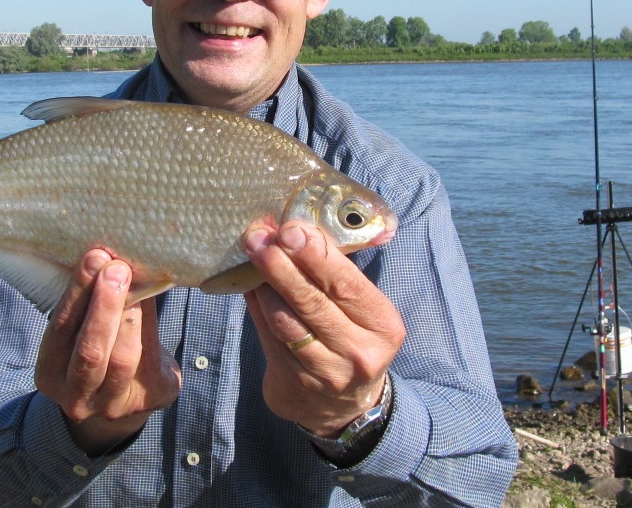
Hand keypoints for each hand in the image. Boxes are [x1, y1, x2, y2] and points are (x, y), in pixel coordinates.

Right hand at [35, 249, 181, 454]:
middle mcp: (77, 398)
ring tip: (139, 280)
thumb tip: (107, 254)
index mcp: (50, 374)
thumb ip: (89, 302)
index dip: (78, 294)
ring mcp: (114, 406)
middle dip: (104, 307)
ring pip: (123, 359)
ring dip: (132, 315)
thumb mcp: (80, 330)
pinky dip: (152, 324)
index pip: (60, 331)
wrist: (125, 392)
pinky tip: (156, 295)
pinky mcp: (150, 399)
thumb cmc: (97, 345)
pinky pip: (153, 359)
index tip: (94, 258)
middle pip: (90, 353)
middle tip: (117, 268)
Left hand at [243, 222, 404, 438]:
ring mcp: (324, 372)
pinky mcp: (293, 383)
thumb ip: (341, 272)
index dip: (316, 255)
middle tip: (259, 237)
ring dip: (263, 283)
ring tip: (251, 254)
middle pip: (312, 302)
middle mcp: (358, 352)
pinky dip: (256, 305)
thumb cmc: (351, 336)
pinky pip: (267, 335)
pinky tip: (248, 283)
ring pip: (284, 319)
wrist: (342, 405)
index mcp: (383, 326)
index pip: (347, 285)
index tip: (292, 228)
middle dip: (281, 264)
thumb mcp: (363, 309)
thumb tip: (304, 225)